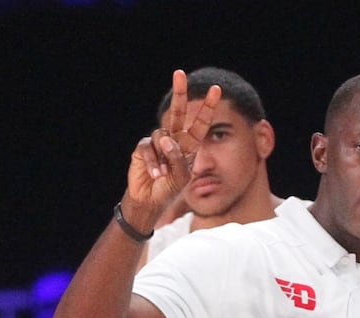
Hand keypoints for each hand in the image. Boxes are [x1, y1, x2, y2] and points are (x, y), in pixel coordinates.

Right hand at [122, 69, 219, 229]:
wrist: (149, 202)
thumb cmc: (169, 190)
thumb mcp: (181, 178)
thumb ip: (178, 159)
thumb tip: (166, 139)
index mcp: (188, 145)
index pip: (199, 122)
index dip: (207, 106)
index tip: (216, 89)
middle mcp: (173, 139)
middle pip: (176, 111)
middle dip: (179, 92)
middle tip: (179, 73)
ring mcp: (157, 143)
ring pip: (162, 135)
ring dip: (164, 157)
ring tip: (163, 174)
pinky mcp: (143, 148)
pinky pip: (148, 147)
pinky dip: (153, 161)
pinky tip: (155, 174)